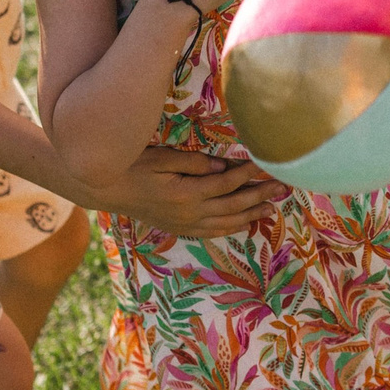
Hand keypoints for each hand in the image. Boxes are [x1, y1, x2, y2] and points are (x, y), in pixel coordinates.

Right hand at [87, 145, 285, 237]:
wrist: (106, 190)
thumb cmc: (132, 166)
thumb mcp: (161, 158)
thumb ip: (194, 163)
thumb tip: (224, 166)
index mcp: (186, 193)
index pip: (227, 183)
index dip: (250, 174)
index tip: (268, 164)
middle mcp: (190, 213)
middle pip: (233, 205)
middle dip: (260, 196)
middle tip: (283, 187)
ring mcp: (185, 224)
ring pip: (227, 222)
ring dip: (252, 214)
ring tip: (273, 207)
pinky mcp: (180, 228)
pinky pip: (213, 232)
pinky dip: (232, 227)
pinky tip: (245, 223)